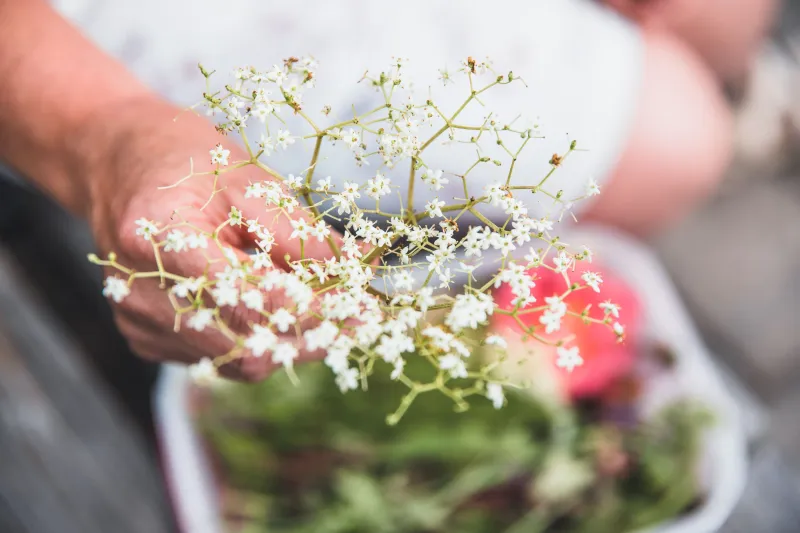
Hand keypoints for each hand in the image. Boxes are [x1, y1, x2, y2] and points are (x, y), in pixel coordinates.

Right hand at [83, 98, 336, 380]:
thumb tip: (361, 267)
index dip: (314, 311)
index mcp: (158, 239)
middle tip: (356, 318)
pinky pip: (218, 358)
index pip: (250, 299)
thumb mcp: (249, 181)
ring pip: (237, 362)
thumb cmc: (187, 163)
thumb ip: (301, 235)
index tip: (363, 310)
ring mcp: (139, 321)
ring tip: (321, 308)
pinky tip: (273, 309)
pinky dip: (257, 339)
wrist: (122, 168)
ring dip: (289, 341)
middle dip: (312, 336)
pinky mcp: (145, 337)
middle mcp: (139, 292)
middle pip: (245, 346)